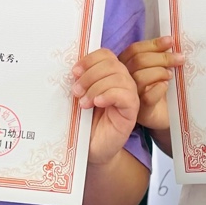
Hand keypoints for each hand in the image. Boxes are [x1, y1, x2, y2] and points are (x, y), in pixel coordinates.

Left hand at [73, 49, 140, 165]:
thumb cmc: (84, 125)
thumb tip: (73, 68)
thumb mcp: (79, 98)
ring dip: (96, 87)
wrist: (90, 150)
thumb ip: (80, 82)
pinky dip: (109, 95)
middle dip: (90, 75)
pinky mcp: (132, 111)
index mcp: (109, 76)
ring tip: (84, 103)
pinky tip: (97, 103)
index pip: (106, 54)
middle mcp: (121, 83)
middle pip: (112, 63)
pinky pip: (125, 95)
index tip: (75, 72)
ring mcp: (129, 96)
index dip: (90, 59)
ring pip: (119, 77)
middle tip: (76, 91)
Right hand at [119, 36, 181, 131]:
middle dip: (162, 57)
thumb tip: (171, 41)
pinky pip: (147, 97)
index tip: (170, 41)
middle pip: (138, 61)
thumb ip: (159, 57)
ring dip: (160, 71)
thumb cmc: (162, 91)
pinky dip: (159, 88)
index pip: (134, 50)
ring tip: (172, 75)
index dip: (152, 44)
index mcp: (126, 66)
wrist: (166, 117)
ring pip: (140, 77)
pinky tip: (166, 86)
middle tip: (180, 58)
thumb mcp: (160, 70)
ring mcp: (131, 96)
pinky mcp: (141, 112)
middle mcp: (124, 80)